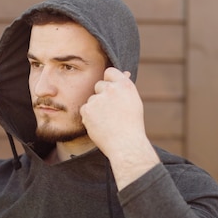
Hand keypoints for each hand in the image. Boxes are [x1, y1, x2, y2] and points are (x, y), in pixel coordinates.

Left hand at [80, 67, 159, 188]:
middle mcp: (111, 89)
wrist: (125, 145)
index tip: (109, 91)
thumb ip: (124, 88)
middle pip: (98, 85)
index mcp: (125, 85)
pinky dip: (89, 117)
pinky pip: (84, 109)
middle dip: (101, 96)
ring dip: (95, 108)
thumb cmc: (132, 126)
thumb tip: (124, 72)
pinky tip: (100, 125)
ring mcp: (98, 99)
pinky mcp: (87, 109)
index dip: (108, 81)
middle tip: (111, 112)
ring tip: (107, 122)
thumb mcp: (133, 102)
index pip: (110, 72)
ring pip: (91, 99)